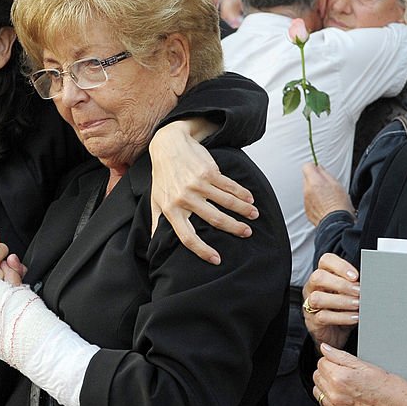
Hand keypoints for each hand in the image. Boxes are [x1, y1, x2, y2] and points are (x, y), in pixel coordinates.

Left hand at [149, 120, 258, 264]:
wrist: (168, 145)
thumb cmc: (162, 176)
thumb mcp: (155, 199)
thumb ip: (156, 222)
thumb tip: (153, 245)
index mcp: (170, 210)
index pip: (187, 237)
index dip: (202, 250)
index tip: (216, 259)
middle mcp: (184, 198)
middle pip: (214, 219)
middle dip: (234, 228)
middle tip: (247, 233)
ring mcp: (197, 184)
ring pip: (226, 201)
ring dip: (243, 210)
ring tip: (253, 216)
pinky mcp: (208, 172)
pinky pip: (229, 186)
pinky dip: (242, 193)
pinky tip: (249, 199)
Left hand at [302, 163, 353, 225]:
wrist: (335, 222)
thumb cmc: (338, 204)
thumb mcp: (336, 183)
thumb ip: (325, 173)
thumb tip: (319, 168)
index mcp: (314, 182)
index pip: (306, 167)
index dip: (313, 167)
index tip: (318, 169)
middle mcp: (307, 191)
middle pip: (307, 179)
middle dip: (315, 179)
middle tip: (326, 185)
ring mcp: (306, 201)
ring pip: (308, 190)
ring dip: (315, 191)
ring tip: (327, 196)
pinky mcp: (307, 210)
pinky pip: (309, 201)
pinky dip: (315, 201)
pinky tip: (324, 204)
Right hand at [302, 253, 359, 350]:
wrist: (335, 333)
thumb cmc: (343, 309)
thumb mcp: (350, 294)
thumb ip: (356, 285)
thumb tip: (373, 281)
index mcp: (323, 276)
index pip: (326, 261)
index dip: (341, 266)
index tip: (356, 276)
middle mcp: (313, 288)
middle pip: (318, 277)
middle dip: (341, 284)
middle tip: (358, 291)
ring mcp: (310, 304)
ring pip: (318, 297)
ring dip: (341, 301)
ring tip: (358, 304)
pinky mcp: (312, 320)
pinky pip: (323, 316)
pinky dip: (341, 317)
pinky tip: (355, 317)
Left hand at [313, 344, 406, 405]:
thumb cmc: (391, 389)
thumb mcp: (367, 366)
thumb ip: (341, 356)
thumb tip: (325, 348)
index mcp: (340, 378)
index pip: (320, 363)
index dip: (331, 361)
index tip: (341, 365)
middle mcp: (335, 396)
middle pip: (317, 378)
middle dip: (328, 374)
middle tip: (346, 376)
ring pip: (319, 394)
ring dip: (328, 390)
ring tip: (347, 389)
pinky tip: (348, 402)